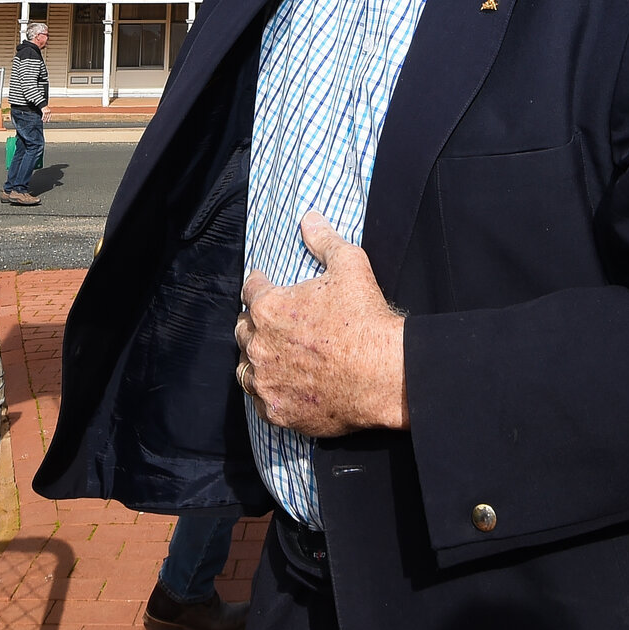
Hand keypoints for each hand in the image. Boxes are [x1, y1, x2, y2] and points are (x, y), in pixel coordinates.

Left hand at [236, 214, 407, 436]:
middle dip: (254, 323)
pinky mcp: (278, 411)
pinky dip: (268, 393)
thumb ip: (324, 240)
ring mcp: (267, 381)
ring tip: (270, 357)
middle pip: (242, 330)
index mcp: (270, 308)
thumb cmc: (366, 318)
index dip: (258, 285)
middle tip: (270, 323)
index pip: (251, 290)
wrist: (385, 373)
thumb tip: (309, 218)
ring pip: (245, 368)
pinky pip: (261, 401)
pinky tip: (281, 387)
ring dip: (255, 360)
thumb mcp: (349, 265)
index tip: (262, 284)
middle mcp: (259, 345)